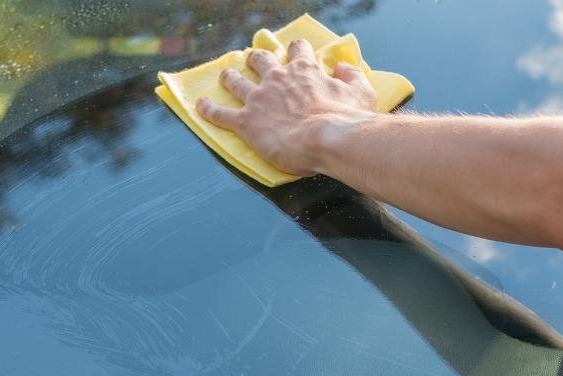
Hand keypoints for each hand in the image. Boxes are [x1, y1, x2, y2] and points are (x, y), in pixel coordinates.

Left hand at [196, 39, 378, 175]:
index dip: (294, 49)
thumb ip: (351, 77)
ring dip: (229, 78)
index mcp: (304, 71)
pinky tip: (201, 106)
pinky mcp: (246, 122)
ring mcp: (258, 99)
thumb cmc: (348, 118)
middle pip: (260, 59)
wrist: (328, 138)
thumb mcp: (361, 92)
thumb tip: (344, 68)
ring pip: (236, 81)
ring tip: (225, 76)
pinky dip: (208, 109)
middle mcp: (277, 79)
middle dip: (256, 58)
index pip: (297, 49)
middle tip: (253, 59)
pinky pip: (220, 114)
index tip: (294, 50)